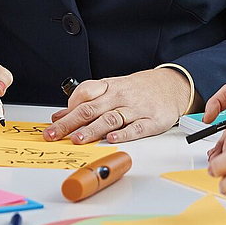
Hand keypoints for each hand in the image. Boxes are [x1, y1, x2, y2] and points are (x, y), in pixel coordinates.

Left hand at [45, 68, 193, 144]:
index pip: (84, 94)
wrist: (172, 85)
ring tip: (78, 139)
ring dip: (93, 129)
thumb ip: (87, 101)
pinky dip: (124, 134)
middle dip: (70, 123)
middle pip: (91, 108)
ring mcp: (136, 109)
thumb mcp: (111, 88)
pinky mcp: (151, 121)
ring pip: (111, 119)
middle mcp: (120, 97)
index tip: (53, 123)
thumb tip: (60, 116)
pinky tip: (112, 139)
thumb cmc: (137, 89)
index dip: (68, 108)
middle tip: (54, 134)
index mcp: (109, 87)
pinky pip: (136, 128)